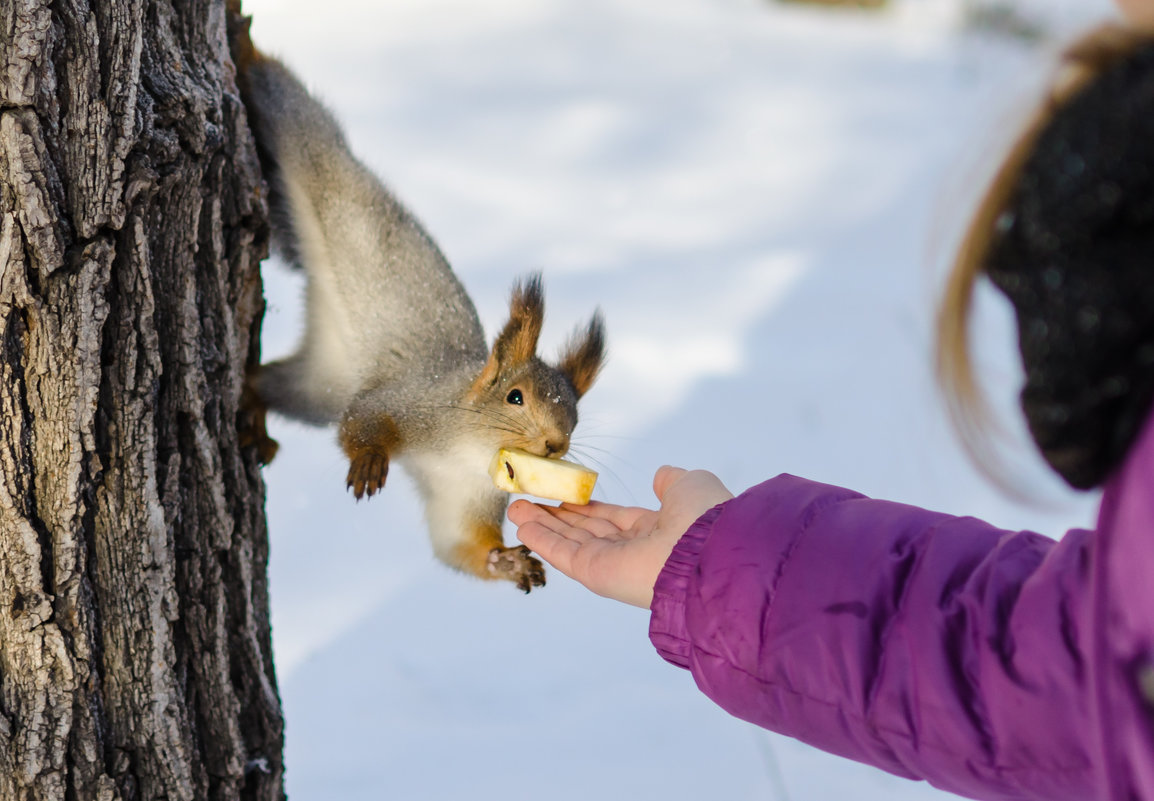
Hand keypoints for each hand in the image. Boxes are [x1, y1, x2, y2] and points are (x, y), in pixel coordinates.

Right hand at [507, 466, 733, 608]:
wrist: (709, 553)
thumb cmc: (705, 518)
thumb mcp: (690, 486)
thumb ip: (672, 481)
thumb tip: (662, 474)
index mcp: (656, 531)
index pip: (613, 519)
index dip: (587, 507)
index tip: (565, 495)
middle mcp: (632, 550)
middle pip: (586, 531)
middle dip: (557, 516)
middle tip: (530, 501)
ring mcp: (613, 564)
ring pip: (570, 542)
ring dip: (541, 526)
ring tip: (516, 509)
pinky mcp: (597, 575)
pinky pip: (565, 554)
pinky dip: (542, 541)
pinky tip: (522, 526)